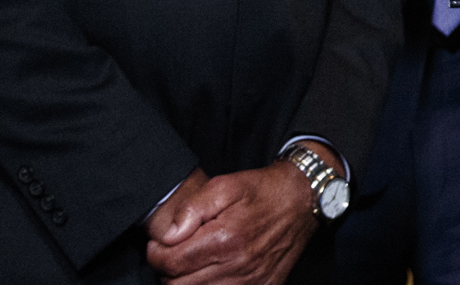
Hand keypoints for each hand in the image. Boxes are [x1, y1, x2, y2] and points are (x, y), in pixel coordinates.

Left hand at [144, 160, 318, 284]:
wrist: (303, 200)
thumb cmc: (262, 191)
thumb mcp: (225, 185)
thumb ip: (192, 208)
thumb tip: (169, 235)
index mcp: (226, 239)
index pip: (170, 263)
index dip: (156, 253)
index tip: (159, 244)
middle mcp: (238, 266)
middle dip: (169, 270)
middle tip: (175, 253)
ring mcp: (252, 282)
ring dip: (187, 282)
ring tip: (193, 262)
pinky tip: (213, 272)